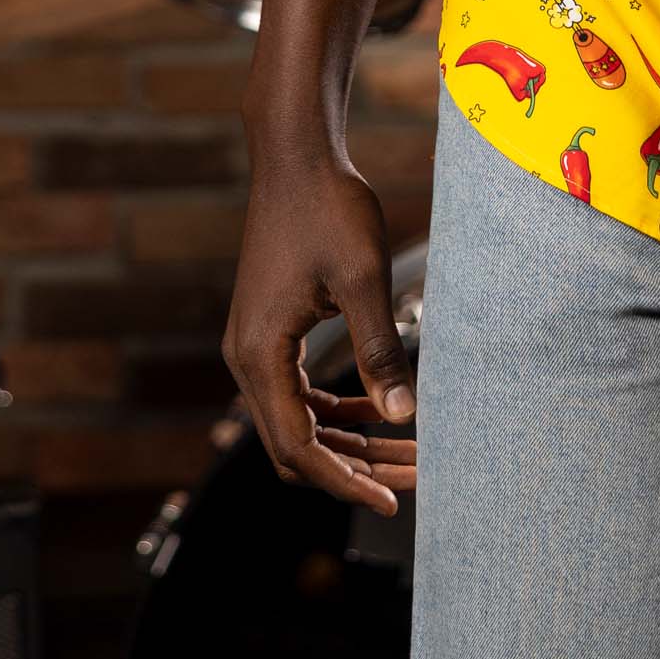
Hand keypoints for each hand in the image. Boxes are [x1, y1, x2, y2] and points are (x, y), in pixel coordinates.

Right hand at [223, 153, 418, 515]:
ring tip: (405, 452)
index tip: (391, 503)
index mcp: (259, 354)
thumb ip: (380, 349)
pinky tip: (374, 411)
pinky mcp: (268, 331)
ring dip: (347, 441)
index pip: (298, 447)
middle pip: (294, 445)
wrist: (297, 156)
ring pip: (297, 421)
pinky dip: (333, 410)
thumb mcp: (362, 280)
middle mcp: (246, 358)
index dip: (345, 482)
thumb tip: (403, 416)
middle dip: (353, 468)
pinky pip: (297, 392)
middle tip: (413, 476)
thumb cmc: (327, 208)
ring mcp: (253, 345)